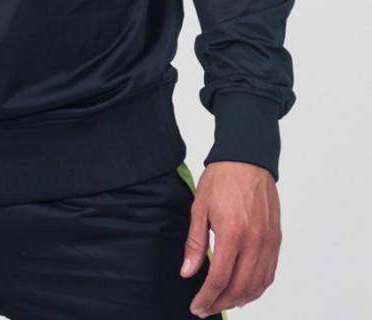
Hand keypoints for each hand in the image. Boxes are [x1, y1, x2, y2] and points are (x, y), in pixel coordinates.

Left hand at [181, 162, 281, 317]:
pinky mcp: (276, 239)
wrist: (247, 159)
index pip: (220, 278)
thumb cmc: (221, 179)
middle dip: (221, 303)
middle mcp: (255, 242)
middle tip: (205, 308)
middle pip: (240, 288)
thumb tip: (187, 272)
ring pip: (258, 285)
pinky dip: (257, 288)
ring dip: (240, 299)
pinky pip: (270, 273)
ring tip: (221, 302)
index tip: (196, 307)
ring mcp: (269, 242)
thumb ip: (194, 243)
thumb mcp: (199, 208)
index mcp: (232, 233)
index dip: (207, 298)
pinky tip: (244, 290)